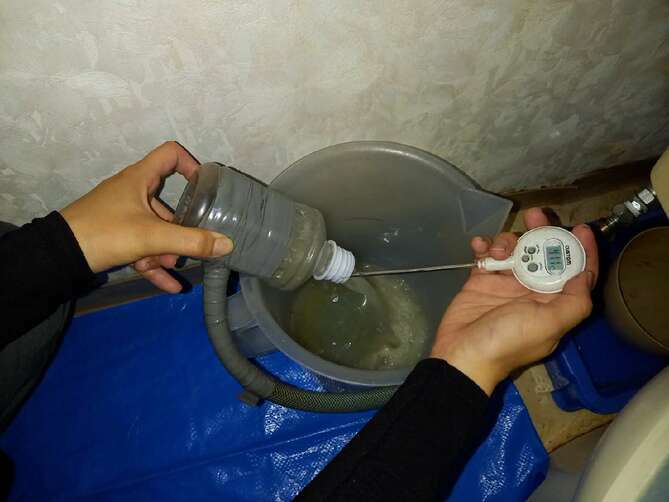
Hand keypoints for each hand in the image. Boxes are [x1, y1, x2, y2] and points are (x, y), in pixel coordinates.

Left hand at [60, 142, 232, 292]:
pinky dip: (156, 264)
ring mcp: (123, 216)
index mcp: (139, 179)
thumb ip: (191, 242)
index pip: (170, 155)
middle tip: (193, 242)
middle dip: (181, 226)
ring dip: (166, 249)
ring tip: (171, 266)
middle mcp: (132, 193)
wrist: (59, 256)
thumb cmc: (106, 232)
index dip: (191, 164)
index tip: (206, 187)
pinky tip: (171, 286)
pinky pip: (143, 249)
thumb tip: (228, 243)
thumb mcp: (152, 237)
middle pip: (167, 202)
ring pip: (155, 229)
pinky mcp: (115, 238)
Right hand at [430, 208, 597, 395]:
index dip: (582, 249)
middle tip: (534, 214)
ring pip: (515, 248)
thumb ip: (574, 301)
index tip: (581, 228)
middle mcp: (532, 289)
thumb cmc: (507, 340)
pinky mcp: (481, 278)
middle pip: (544, 253)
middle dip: (542, 232)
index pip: (576, 272)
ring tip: (497, 252)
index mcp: (554, 301)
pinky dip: (483, 246)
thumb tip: (585, 275)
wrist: (462, 354)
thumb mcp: (549, 325)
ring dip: (507, 241)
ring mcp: (505, 282)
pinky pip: (486, 254)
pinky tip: (478, 247)